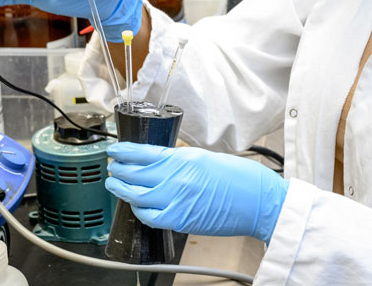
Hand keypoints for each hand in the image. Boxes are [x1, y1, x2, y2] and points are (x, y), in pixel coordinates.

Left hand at [105, 142, 288, 242]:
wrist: (258, 201)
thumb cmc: (239, 178)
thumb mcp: (206, 158)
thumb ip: (180, 160)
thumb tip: (159, 163)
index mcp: (184, 158)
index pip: (144, 153)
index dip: (124, 152)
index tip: (114, 151)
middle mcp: (177, 178)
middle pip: (135, 174)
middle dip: (119, 171)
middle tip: (112, 168)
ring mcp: (177, 200)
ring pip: (137, 195)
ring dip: (122, 190)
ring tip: (115, 185)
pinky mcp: (181, 220)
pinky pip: (150, 216)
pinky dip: (139, 211)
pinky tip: (136, 205)